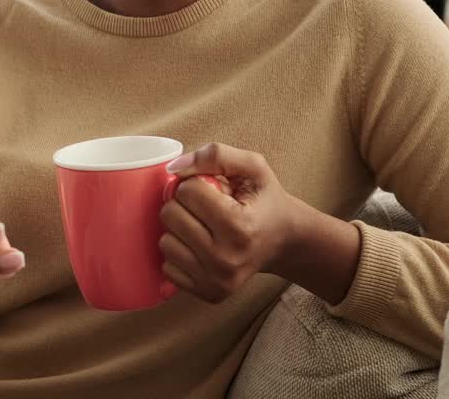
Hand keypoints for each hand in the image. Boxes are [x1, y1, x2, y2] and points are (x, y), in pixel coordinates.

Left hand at [159, 143, 360, 304]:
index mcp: (240, 227)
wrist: (283, 241)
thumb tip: (174, 168)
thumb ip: (216, 155)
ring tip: (203, 227)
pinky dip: (180, 252)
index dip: (196, 184)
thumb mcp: (253, 166)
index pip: (187, 192)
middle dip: (183, 204)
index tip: (214, 191)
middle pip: (171, 216)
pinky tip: (200, 247)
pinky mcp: (208, 294)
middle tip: (205, 208)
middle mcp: (227, 260)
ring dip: (179, 229)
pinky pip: (167, 266)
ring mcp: (217, 281)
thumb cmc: (265, 200)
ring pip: (165, 242)